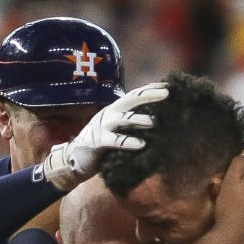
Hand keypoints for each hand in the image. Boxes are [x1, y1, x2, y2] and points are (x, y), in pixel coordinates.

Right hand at [39, 82, 168, 190]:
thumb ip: (131, 124)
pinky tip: (141, 144)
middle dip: (149, 96)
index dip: (150, 89)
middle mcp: (109, 114)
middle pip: (130, 100)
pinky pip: (115, 141)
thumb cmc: (101, 145)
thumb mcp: (116, 130)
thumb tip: (155, 120)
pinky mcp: (98, 142)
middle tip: (167, 93)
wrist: (74, 158)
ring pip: (123, 119)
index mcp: (115, 110)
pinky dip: (128, 142)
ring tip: (154, 122)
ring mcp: (102, 127)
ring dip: (139, 119)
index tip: (168, 85)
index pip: (134, 95)